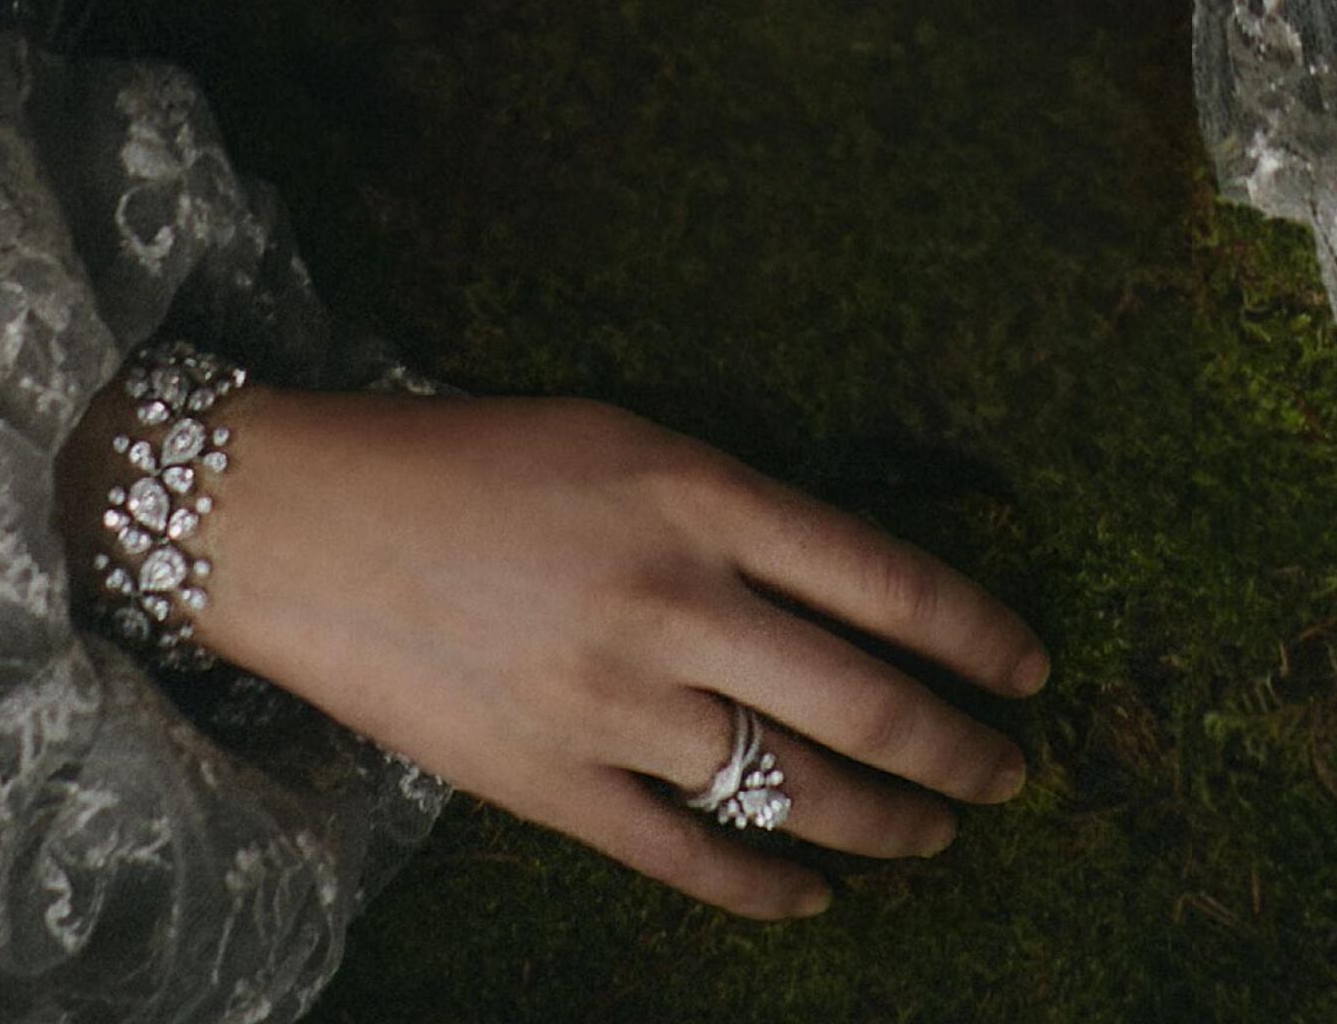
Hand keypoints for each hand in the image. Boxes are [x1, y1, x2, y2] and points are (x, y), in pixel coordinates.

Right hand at [117, 384, 1050, 922]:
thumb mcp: (627, 441)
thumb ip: (737, 511)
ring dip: (889, 823)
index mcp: (702, 497)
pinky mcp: (552, 785)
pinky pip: (690, 857)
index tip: (1031, 669)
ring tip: (937, 830)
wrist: (305, 522)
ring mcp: (614, 704)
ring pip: (796, 791)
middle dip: (963, 749)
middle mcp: (676, 602)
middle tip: (1011, 772)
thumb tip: (849, 588)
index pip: (890, 580)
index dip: (979, 635)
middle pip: (868, 702)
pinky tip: (815, 895)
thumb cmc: (472, 462)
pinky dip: (769, 887)